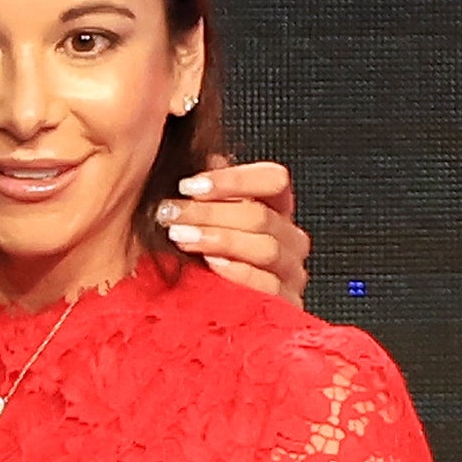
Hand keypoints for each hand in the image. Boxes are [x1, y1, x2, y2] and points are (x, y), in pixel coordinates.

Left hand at [155, 159, 307, 305]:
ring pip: (266, 247)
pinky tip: (212, 265)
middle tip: (172, 213)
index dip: (234, 179)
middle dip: (210, 212)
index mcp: (271, 208)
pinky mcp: (285, 304)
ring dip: (219, 239)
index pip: (273, 179)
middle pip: (262, 215)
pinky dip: (240, 273)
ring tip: (182, 237)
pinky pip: (270, 286)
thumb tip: (210, 157)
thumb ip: (205, 185)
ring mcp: (289, 272)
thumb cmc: (191, 251)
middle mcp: (287, 238)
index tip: (190, 185)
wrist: (190, 304)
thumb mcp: (193, 213)